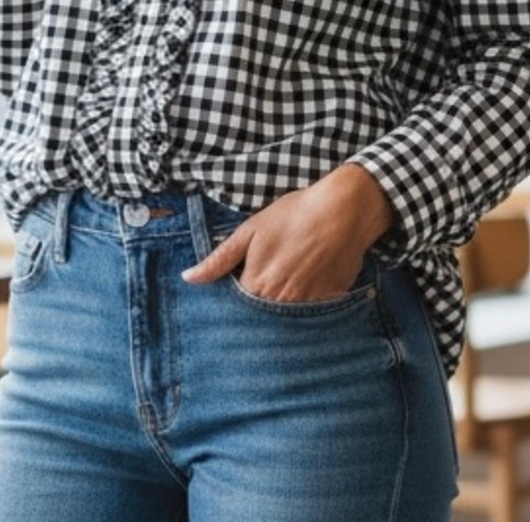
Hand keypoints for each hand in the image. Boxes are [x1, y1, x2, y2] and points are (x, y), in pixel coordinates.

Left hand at [182, 165, 395, 301]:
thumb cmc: (294, 215)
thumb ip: (219, 259)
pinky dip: (307, 306)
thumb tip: (188, 279)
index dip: (237, 300)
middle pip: (261, 317)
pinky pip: (313, 316)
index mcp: (256, 285)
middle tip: (268, 285)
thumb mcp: (251, 231)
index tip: (241, 291)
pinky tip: (309, 286)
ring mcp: (306, 307)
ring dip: (282, 310)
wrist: (342, 211)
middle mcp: (279, 303)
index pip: (237, 308)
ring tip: (288, 285)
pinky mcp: (329, 304)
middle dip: (259, 310)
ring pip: (286, 320)